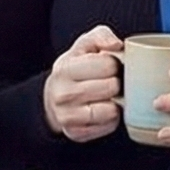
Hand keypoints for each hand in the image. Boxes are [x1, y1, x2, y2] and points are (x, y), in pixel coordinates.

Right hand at [43, 25, 124, 141]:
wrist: (53, 97)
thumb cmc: (75, 68)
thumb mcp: (84, 45)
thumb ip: (101, 36)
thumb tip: (116, 45)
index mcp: (65, 69)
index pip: (108, 65)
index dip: (114, 64)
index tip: (108, 66)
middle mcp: (63, 94)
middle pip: (111, 87)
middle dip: (116, 83)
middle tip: (110, 82)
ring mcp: (68, 117)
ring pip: (111, 110)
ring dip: (115, 103)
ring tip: (108, 96)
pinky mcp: (76, 133)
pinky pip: (108, 126)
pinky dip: (111, 119)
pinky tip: (104, 110)